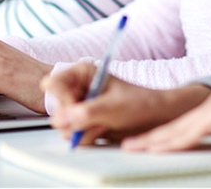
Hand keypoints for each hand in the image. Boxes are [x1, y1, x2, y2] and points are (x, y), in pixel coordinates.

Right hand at [43, 62, 210, 145]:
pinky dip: (87, 136)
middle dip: (73, 118)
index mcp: (82, 72)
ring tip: (103, 123)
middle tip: (94, 120)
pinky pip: (73, 134)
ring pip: (63, 124)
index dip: (61, 100)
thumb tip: (61, 120)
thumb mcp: (113, 107)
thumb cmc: (139, 103)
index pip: (55, 83)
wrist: (155, 118)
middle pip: (56, 106)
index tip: (73, 111)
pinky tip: (103, 129)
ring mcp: (79, 106)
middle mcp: (78, 88)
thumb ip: (86, 113)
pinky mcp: (83, 122)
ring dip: (82, 129)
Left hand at [122, 93, 210, 151]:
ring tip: (132, 148)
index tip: (144, 145)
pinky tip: (155, 149)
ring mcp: (210, 110)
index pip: (180, 128)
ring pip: (174, 130)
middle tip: (127, 145)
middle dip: (148, 138)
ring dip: (151, 141)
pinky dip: (171, 143)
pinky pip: (189, 133)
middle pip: (171, 127)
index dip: (160, 138)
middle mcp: (207, 108)